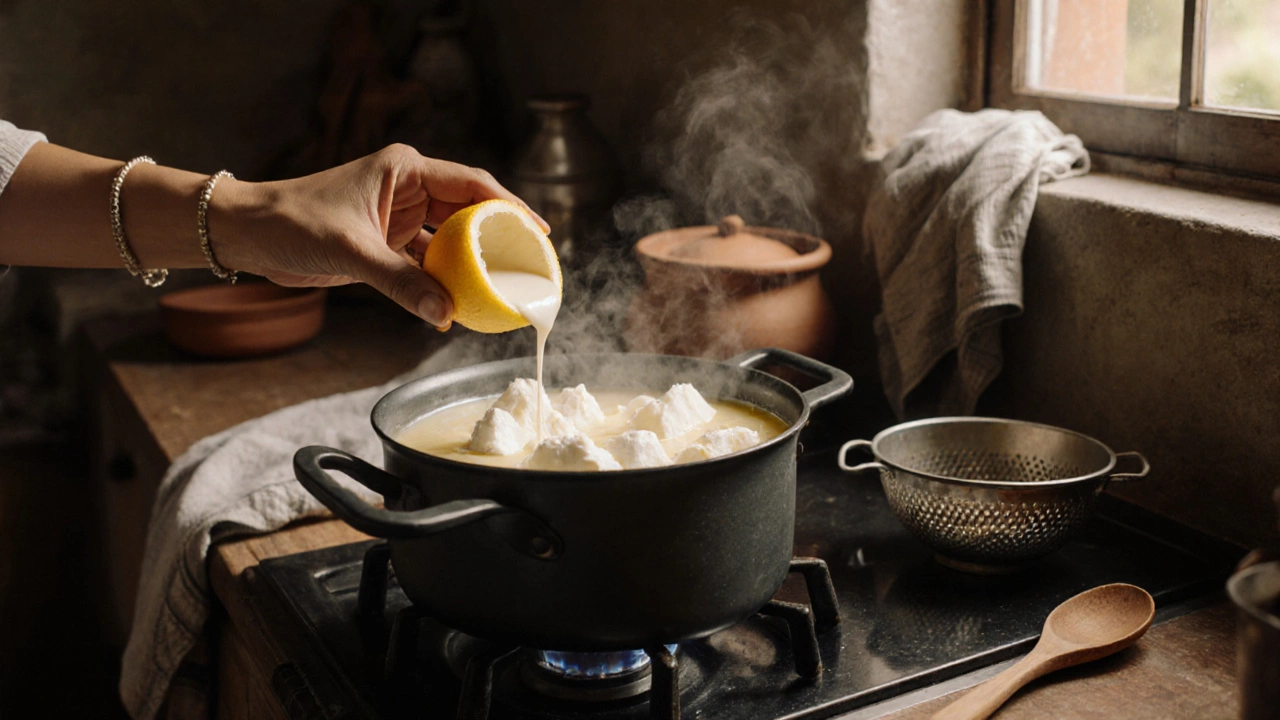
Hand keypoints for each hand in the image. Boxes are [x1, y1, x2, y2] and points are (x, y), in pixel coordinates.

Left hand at [215, 144, 546, 328]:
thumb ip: (401, 283)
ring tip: (503, 288)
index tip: (540, 232)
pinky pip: (428, 263)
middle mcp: (408, 188)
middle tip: (530, 266)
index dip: (511, 208)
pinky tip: (460, 303)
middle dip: (499, 239)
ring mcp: (399, 216)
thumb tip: (445, 314)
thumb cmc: (292, 222)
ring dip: (471, 265)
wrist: (248, 234)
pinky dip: (443, 282)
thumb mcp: (352, 251)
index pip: (473, 185)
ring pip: (451, 240)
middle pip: (470, 212)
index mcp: (405, 169)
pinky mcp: (387, 243)